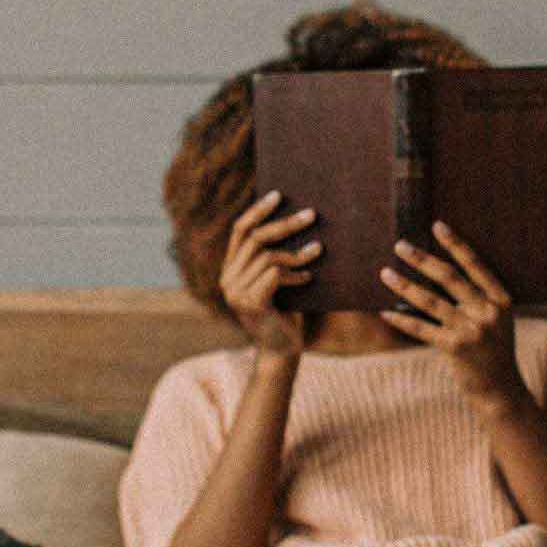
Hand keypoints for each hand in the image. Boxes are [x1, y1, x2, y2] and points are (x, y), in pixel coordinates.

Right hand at [221, 190, 319, 355]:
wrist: (282, 351)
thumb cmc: (285, 313)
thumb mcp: (279, 281)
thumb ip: (276, 257)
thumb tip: (298, 219)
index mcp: (231, 269)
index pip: (240, 230)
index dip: (259, 210)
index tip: (279, 195)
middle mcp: (228, 279)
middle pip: (255, 238)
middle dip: (285, 224)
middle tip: (311, 215)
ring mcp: (236, 292)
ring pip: (267, 257)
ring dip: (297, 252)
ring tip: (318, 251)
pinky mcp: (251, 304)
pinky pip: (274, 276)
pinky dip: (295, 274)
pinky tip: (309, 279)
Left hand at [378, 221, 528, 414]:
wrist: (500, 390)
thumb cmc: (492, 350)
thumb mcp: (496, 320)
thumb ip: (476, 298)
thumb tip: (436, 273)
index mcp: (500, 299)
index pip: (475, 264)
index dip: (456, 244)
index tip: (436, 225)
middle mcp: (487, 312)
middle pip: (449, 278)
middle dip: (422, 259)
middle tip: (400, 245)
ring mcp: (471, 331)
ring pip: (430, 301)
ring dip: (404, 285)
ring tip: (385, 273)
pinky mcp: (455, 349)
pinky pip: (422, 329)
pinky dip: (402, 319)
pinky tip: (386, 311)